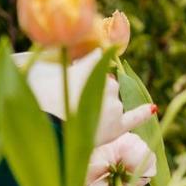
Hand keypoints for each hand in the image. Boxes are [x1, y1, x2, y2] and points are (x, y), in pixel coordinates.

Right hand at [23, 50, 154, 145]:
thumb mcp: (33, 70)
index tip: (76, 72)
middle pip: (105, 81)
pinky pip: (134, 118)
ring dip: (102, 104)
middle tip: (68, 102)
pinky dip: (142, 112)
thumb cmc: (34, 99)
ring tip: (77, 117)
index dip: (85, 65)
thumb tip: (42, 55)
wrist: (42, 130)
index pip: (96, 59)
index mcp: (90, 67)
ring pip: (113, 99)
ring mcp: (113, 106)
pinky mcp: (116, 127)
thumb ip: (43, 59)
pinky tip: (153, 107)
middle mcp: (107, 84)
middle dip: (92, 88)